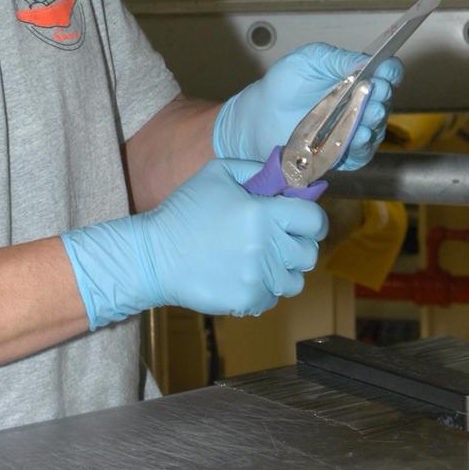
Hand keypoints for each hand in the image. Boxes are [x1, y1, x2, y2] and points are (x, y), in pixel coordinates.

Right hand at [61, 157, 327, 329]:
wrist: (154, 256)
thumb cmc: (184, 210)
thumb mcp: (216, 173)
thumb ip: (255, 169)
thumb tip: (286, 174)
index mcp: (262, 213)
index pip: (314, 220)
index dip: (312, 220)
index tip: (302, 221)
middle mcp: (266, 247)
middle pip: (309, 253)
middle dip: (297, 245)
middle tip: (276, 240)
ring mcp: (258, 278)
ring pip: (294, 280)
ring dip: (282, 270)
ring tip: (259, 260)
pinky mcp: (247, 300)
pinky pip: (272, 298)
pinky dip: (262, 289)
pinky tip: (241, 275)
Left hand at [212, 43, 402, 169]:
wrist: (259, 116)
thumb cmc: (283, 85)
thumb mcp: (309, 59)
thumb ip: (337, 58)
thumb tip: (365, 60)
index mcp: (357, 78)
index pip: (385, 73)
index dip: (389, 71)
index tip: (385, 70)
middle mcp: (360, 104)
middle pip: (385, 101)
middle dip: (382, 96)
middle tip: (377, 92)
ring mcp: (354, 129)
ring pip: (376, 128)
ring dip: (373, 121)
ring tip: (368, 115)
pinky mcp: (344, 153)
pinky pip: (360, 152)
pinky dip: (361, 145)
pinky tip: (358, 135)